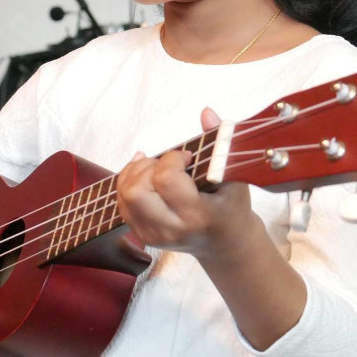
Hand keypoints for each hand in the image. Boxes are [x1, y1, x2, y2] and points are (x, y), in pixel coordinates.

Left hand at [115, 107, 259, 261]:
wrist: (225, 243)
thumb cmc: (232, 207)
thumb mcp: (235, 176)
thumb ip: (221, 142)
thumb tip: (206, 112)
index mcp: (198, 216)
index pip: (166, 179)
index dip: (172, 159)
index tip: (187, 158)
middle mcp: (171, 229)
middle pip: (136, 191)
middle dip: (149, 167)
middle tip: (168, 165)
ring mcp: (153, 235)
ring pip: (124, 194)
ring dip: (137, 173)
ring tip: (158, 169)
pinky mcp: (142, 234)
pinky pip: (122, 201)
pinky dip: (130, 181)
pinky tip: (147, 174)